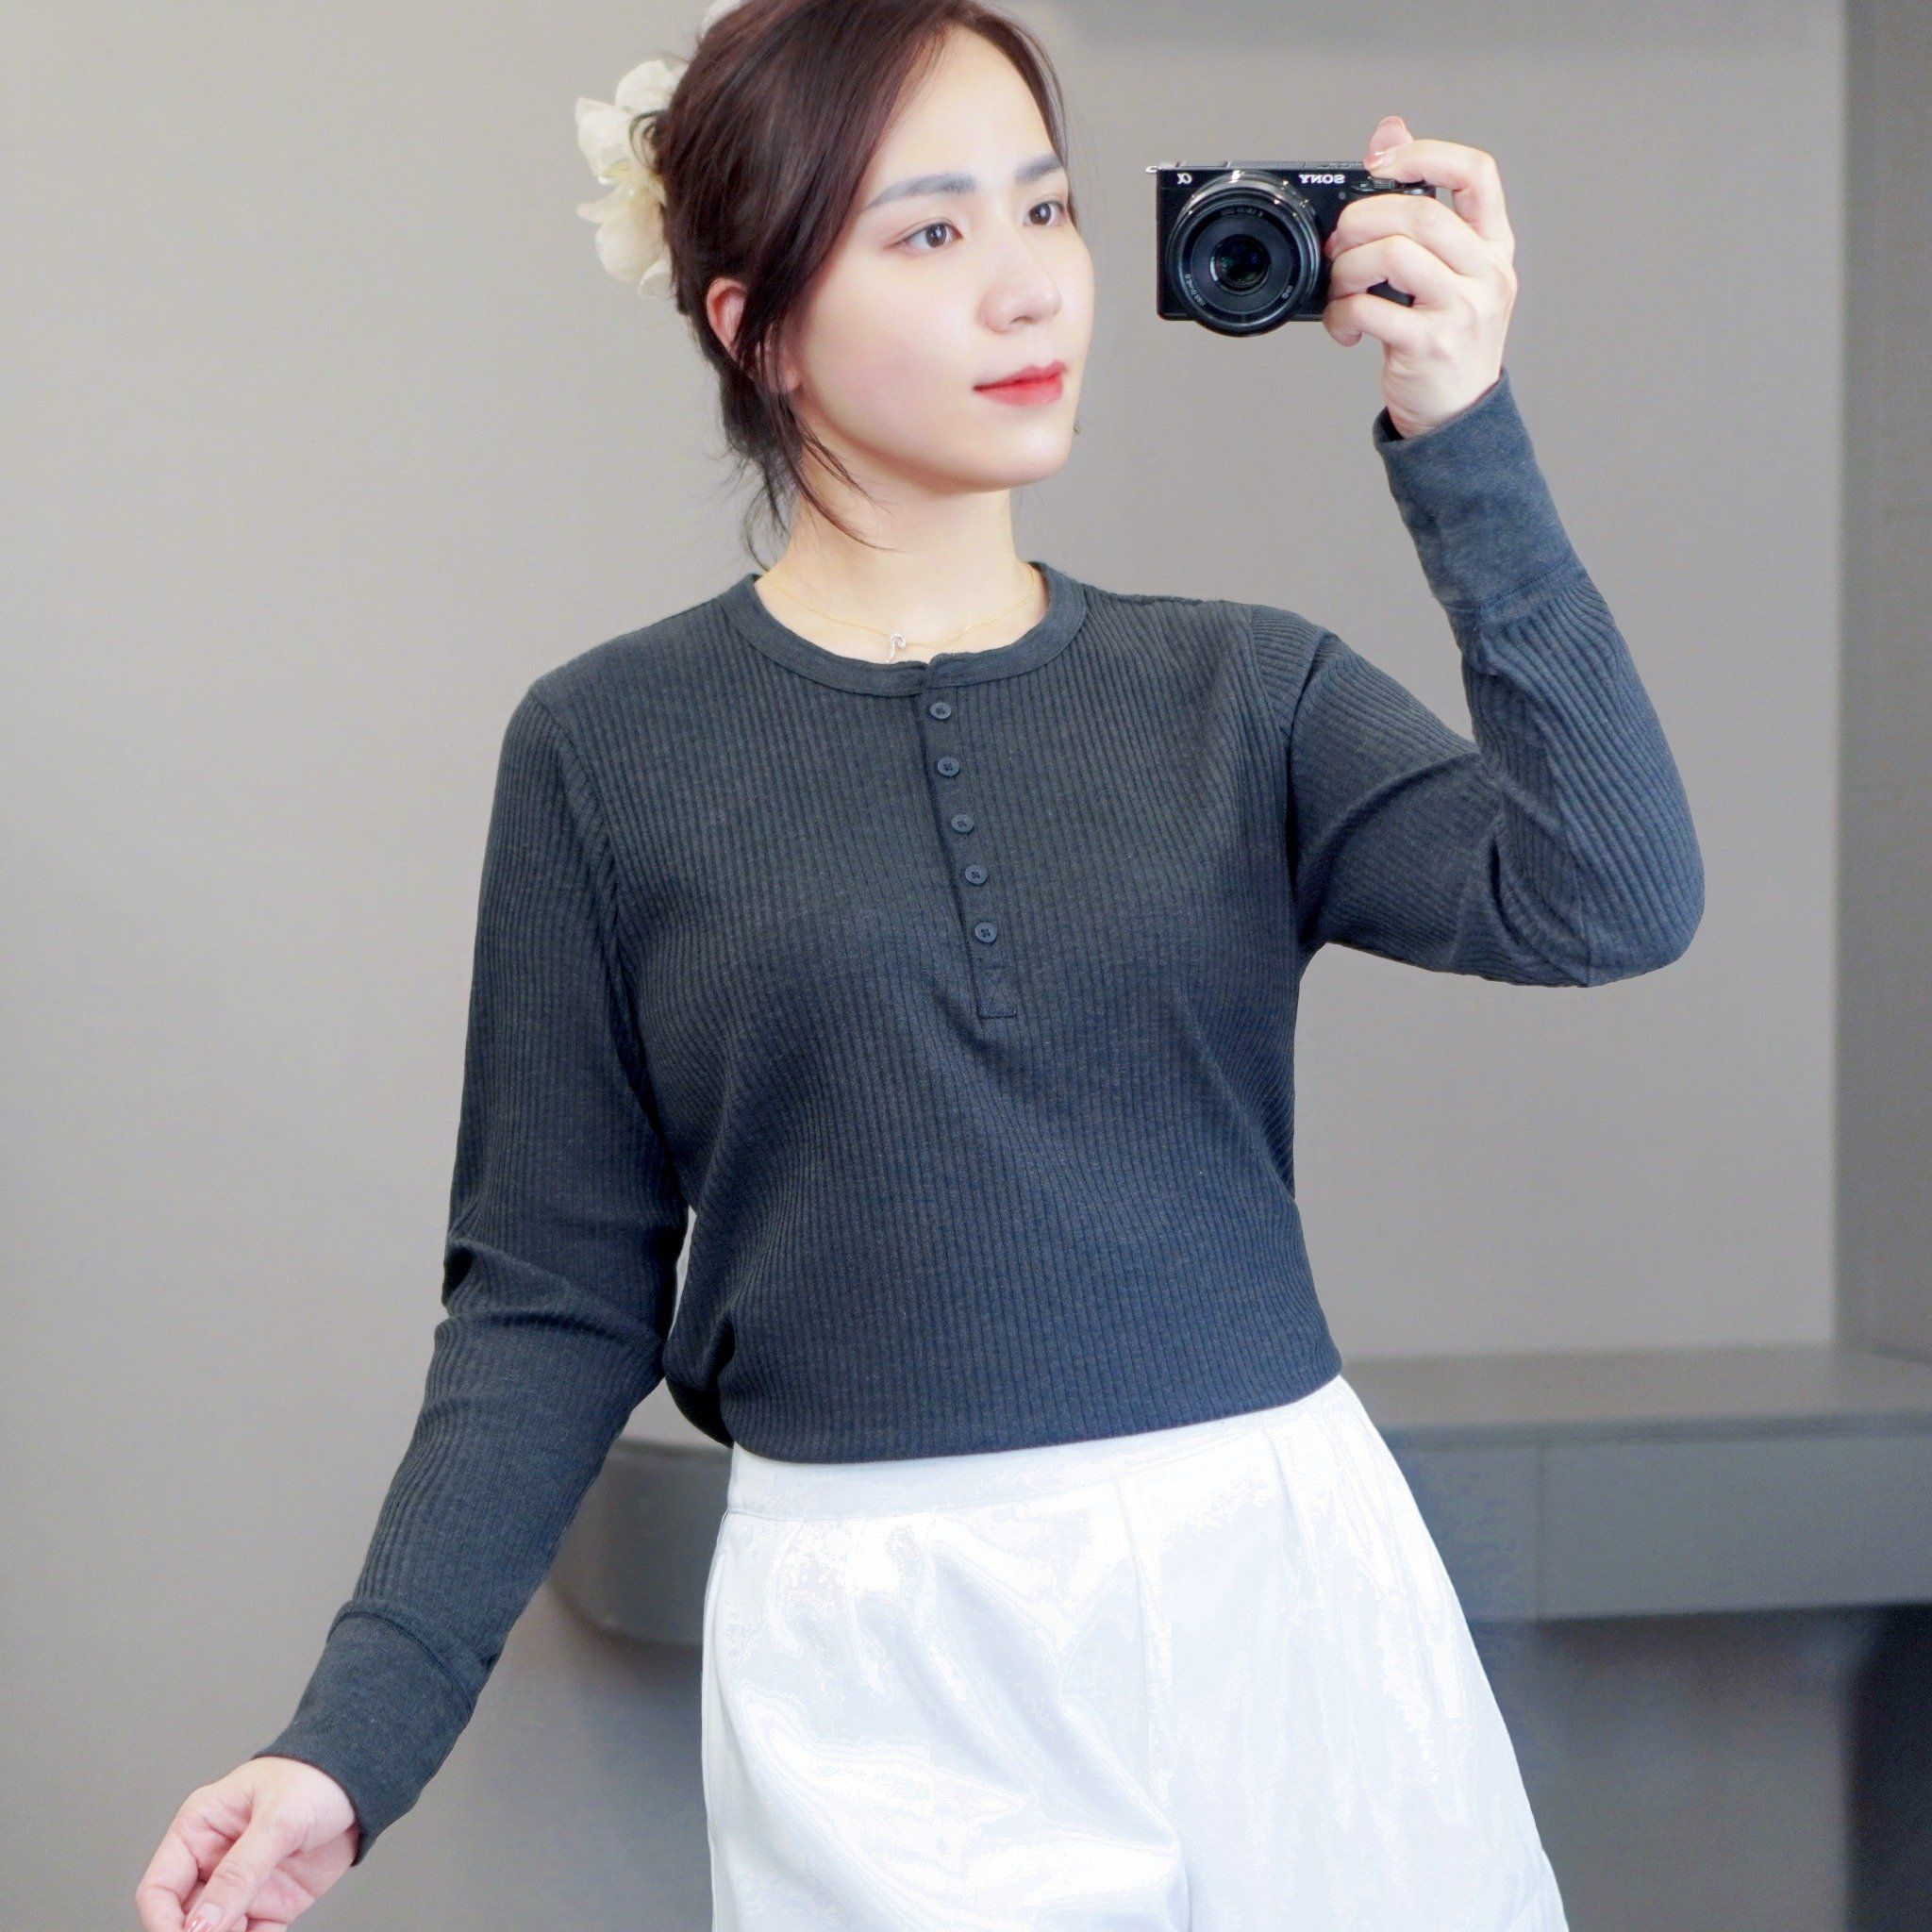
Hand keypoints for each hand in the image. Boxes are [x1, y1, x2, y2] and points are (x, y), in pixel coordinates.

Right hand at [133, 1756, 359, 1931]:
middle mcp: (214, 1862)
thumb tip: (198, 1926)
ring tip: (251, 1931)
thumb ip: (239, 1872)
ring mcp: (243, 1887)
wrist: (365, 1780)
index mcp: (199, 1829)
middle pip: (185, 1920)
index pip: (160, 1887)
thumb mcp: (277, 1820)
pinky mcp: (272, 1904)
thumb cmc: (317, 1778)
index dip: (162, 1922)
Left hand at [1321, 113, 1517, 437]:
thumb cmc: (1447, 339)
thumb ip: (1424, 206)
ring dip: (1348, 267)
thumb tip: (1390, 131)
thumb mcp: (1449, 270)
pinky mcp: (1431, 344)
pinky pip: (1371, 309)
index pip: (1478, 173)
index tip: (1382, 161)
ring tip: (1340, 288)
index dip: (1426, 153)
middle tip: (1340, 243)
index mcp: (1493, 245)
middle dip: (1363, 219)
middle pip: (1420, 213)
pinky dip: (1342, 314)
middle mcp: (1486, 272)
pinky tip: (1344, 326)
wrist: (1457, 414)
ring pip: (1394, 254)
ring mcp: (1462, 309)